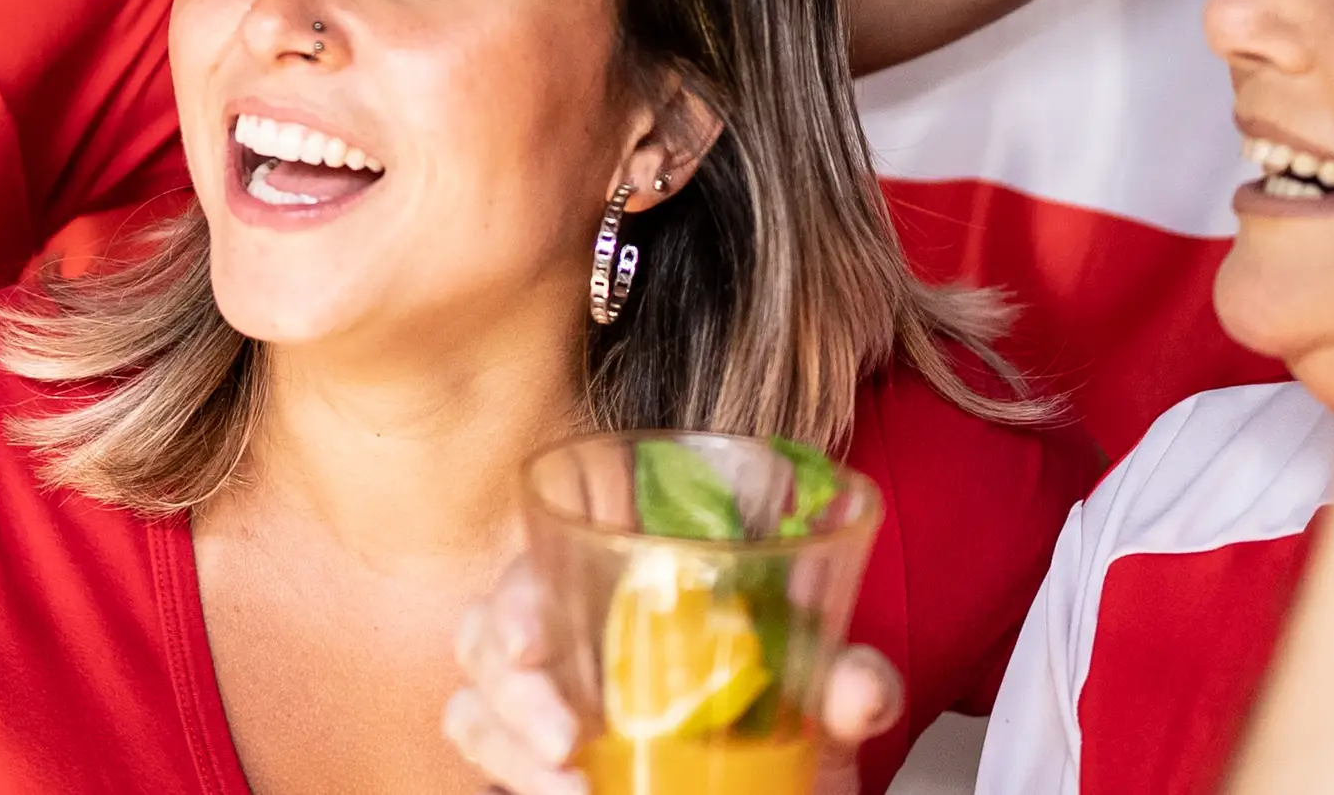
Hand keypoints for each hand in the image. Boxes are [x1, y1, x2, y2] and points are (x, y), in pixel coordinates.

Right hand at [444, 559, 900, 793]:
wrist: (781, 787)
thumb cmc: (784, 725)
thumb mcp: (820, 700)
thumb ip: (845, 683)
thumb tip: (859, 688)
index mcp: (624, 593)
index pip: (538, 562)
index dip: (516, 595)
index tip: (527, 639)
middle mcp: (569, 642)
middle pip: (486, 635)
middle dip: (505, 686)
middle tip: (559, 738)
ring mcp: (546, 707)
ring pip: (474, 705)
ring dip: (504, 746)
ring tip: (566, 788)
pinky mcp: (537, 763)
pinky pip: (488, 762)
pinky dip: (508, 777)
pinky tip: (552, 794)